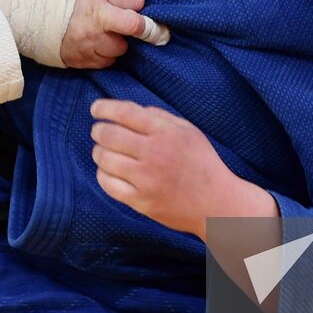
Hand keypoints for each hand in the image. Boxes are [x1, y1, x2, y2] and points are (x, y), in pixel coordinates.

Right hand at [60, 0, 168, 68]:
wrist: (30, 13)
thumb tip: (140, 4)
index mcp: (99, 4)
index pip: (134, 16)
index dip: (146, 20)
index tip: (155, 24)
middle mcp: (94, 27)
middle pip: (129, 36)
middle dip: (128, 30)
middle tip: (119, 22)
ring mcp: (87, 47)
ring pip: (117, 51)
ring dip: (115, 44)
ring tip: (103, 32)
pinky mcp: (79, 61)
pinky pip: (104, 63)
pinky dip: (104, 55)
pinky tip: (94, 43)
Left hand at [89, 99, 273, 239]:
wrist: (217, 204)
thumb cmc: (203, 164)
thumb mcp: (189, 132)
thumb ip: (160, 118)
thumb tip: (129, 112)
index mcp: (167, 133)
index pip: (126, 113)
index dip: (105, 107)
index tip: (95, 108)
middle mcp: (154, 154)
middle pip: (109, 135)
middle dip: (98, 130)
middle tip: (98, 131)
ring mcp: (146, 180)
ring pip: (104, 159)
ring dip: (98, 152)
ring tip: (102, 151)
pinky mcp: (141, 201)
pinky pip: (108, 184)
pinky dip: (102, 174)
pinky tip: (107, 170)